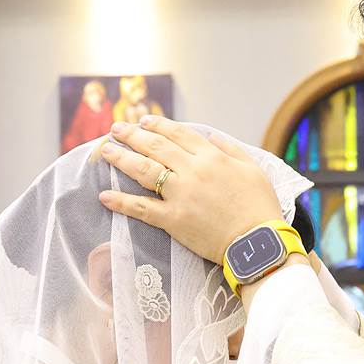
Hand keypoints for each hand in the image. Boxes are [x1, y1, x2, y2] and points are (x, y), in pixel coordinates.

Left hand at [97, 118, 284, 265]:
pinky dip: (121, 202)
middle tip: (116, 129)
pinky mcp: (173, 220)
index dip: (158, 125)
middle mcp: (192, 170)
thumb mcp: (253, 169)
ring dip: (121, 159)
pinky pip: (141, 208)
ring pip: (144, 170)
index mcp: (212, 157)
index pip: (178, 133)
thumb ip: (231, 149)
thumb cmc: (260, 206)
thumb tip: (212, 137)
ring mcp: (180, 195)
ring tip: (105, 151)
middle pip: (156, 146)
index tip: (143, 121)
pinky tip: (104, 196)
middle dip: (132, 135)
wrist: (258, 242)